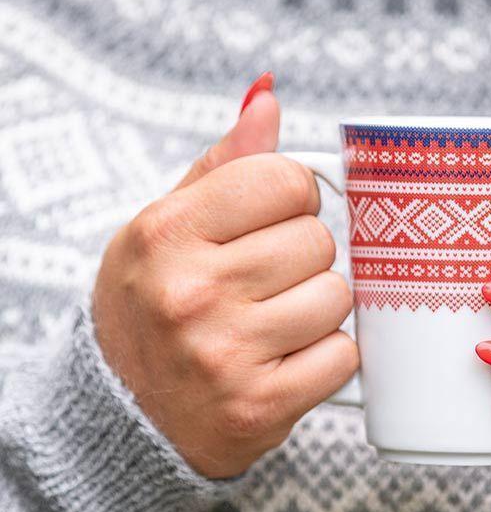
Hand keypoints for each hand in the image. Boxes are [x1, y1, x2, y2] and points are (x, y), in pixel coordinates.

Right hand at [93, 85, 357, 477]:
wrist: (126, 415)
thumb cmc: (154, 307)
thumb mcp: (167, 228)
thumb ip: (225, 164)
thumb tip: (268, 96)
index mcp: (167, 234)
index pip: (285, 180)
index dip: (294, 197)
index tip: (275, 219)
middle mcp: (191, 292)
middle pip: (317, 239)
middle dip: (304, 256)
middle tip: (268, 280)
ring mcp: (225, 354)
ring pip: (337, 296)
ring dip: (319, 306)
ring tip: (276, 320)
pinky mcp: (260, 407)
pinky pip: (343, 355)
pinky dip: (327, 356)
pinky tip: (286, 358)